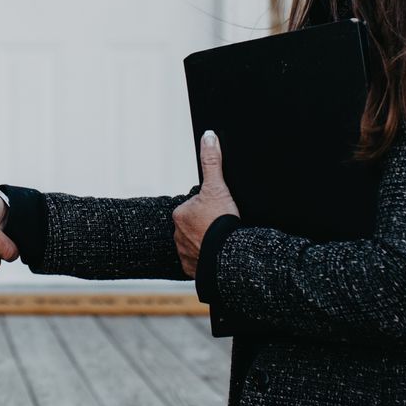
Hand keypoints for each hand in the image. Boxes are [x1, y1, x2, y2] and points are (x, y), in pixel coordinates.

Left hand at [173, 130, 238, 279]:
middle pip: (195, 225)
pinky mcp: (192, 269)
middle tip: (222, 227)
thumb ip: (212, 161)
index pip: (195, 206)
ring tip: (222, 242)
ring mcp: (183, 253)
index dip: (211, 208)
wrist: (229, 257)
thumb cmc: (222, 222)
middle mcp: (176, 234)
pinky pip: (199, 261)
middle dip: (207, 226)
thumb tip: (208, 136)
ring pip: (196, 243)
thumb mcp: (218, 186)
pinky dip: (208, 259)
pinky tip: (218, 255)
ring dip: (207, 242)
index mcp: (179, 214)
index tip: (221, 212)